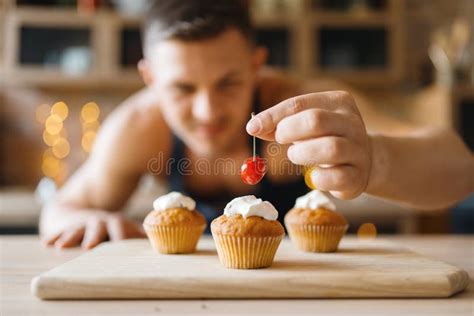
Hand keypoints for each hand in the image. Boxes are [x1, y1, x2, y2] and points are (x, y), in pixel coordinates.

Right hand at [40, 208, 145, 249]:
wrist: (76, 212)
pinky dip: (55, 238)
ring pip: (77, 229)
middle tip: (91, 248)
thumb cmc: (107, 228)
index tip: (128, 246)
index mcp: (117, 222)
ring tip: (63, 248)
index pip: (123, 228)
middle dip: (96, 236)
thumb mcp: (123, 229)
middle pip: (100, 226)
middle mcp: (100, 221)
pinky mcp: (66, 226)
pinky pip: (59, 232)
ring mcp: (83, 223)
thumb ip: (139, 236)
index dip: (125, 236)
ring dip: (71, 238)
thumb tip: (164, 245)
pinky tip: (48, 244)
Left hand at [247, 91, 371, 198]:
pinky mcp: (358, 176)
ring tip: (296, 155)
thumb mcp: (306, 124)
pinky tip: (314, 176)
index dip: (273, 116)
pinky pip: (335, 177)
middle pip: (316, 120)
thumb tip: (253, 127)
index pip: (300, 104)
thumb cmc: (326, 138)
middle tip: (280, 140)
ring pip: (330, 148)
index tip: (252, 128)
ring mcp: (358, 150)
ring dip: (302, 153)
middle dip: (289, 131)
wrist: (366, 161)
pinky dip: (317, 179)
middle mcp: (352, 123)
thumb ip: (280, 124)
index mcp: (338, 102)